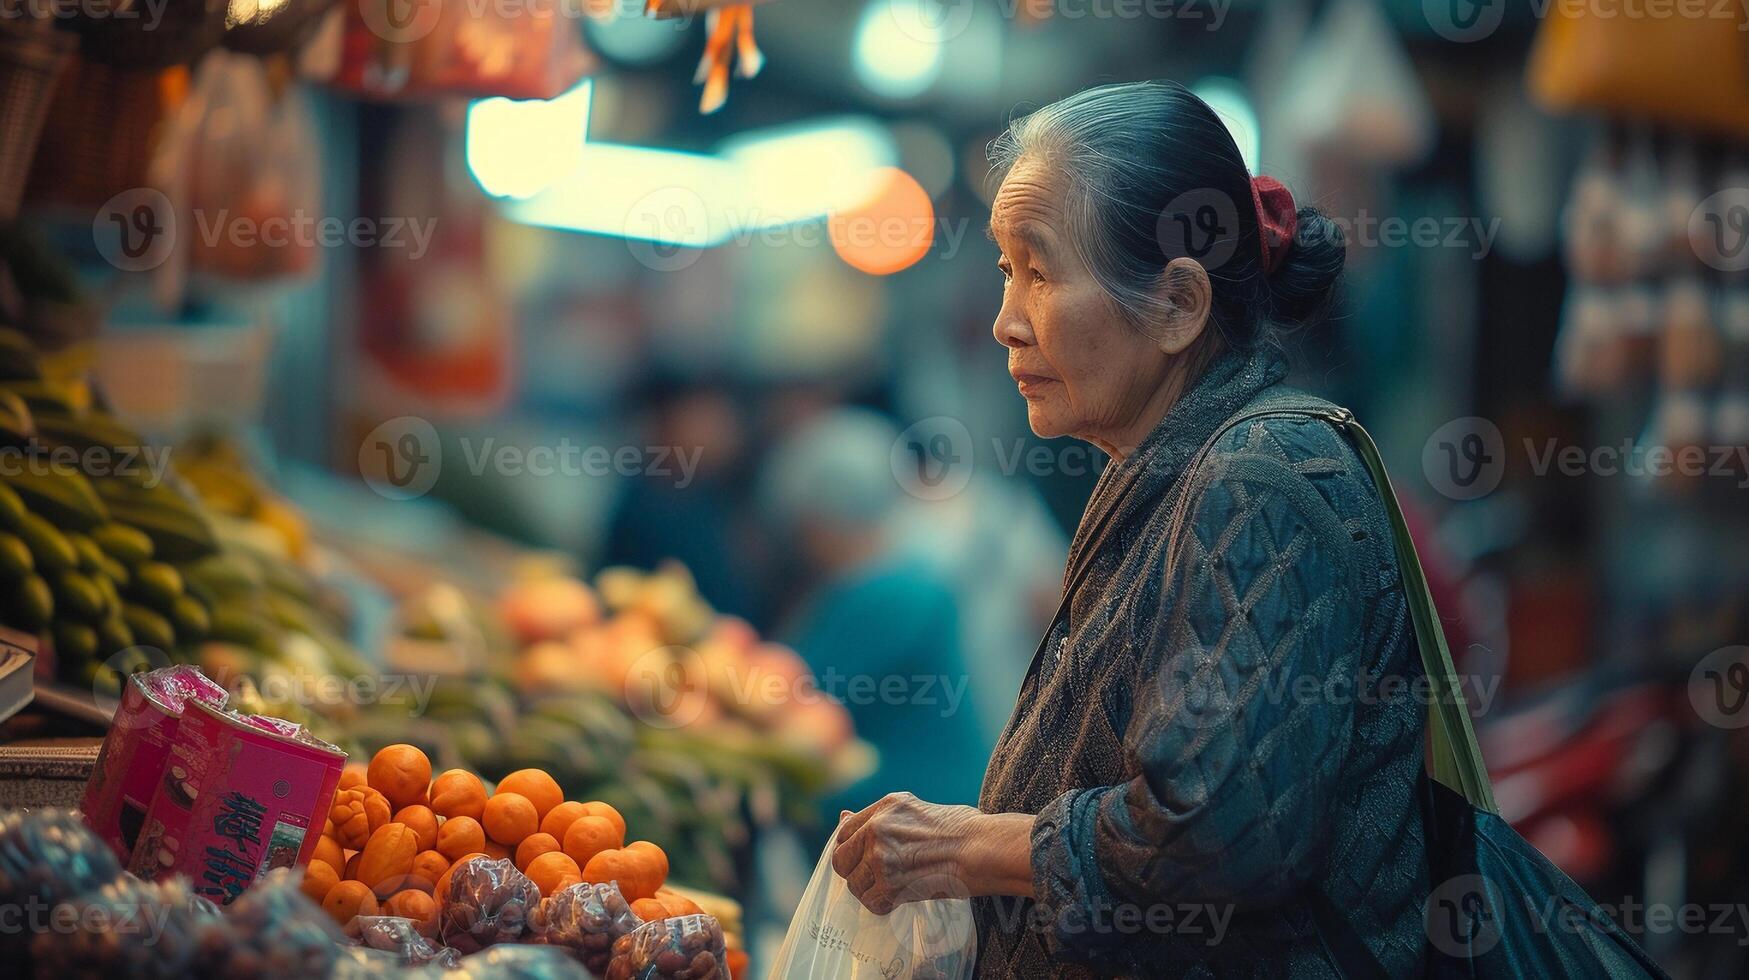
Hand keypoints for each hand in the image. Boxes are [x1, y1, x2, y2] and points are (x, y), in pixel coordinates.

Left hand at [832, 792, 980, 914]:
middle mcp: (877, 829)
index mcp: (884, 806)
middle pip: (841, 860)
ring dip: (872, 892)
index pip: (844, 832)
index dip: (851, 850)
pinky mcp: (890, 884)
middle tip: (879, 878)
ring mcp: (882, 857)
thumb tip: (842, 816)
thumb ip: (878, 817)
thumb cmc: (960, 829)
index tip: (863, 860)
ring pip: (855, 885)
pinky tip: (902, 898)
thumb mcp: (914, 810)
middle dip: (856, 873)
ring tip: (897, 888)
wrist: (982, 849)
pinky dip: (885, 906)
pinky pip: (872, 903)